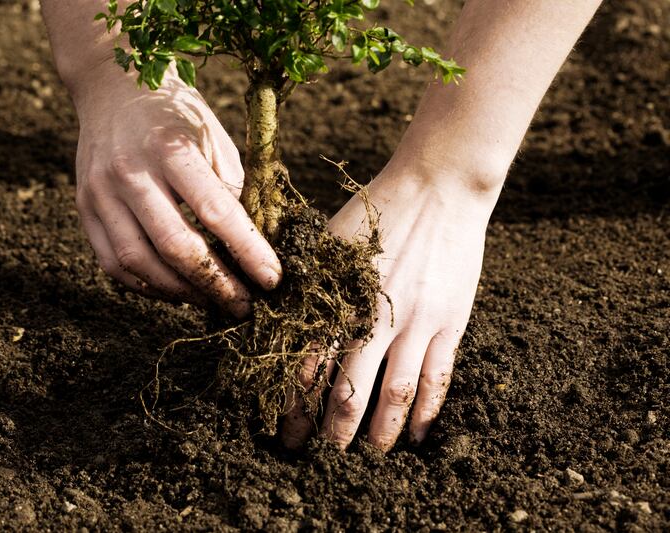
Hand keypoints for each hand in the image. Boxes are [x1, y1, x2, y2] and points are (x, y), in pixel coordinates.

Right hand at [70, 64, 281, 316]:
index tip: (272, 280)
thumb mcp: (215, 139)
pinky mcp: (84, 209)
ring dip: (181, 292)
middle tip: (244, 305)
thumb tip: (251, 248)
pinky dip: (147, 286)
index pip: (216, 211)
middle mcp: (130, 172)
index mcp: (171, 147)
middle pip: (175, 245)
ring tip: (212, 301)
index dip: (248, 251)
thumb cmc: (176, 116)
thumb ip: (230, 190)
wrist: (112, 88)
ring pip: (140, 263)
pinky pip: (114, 264)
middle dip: (216, 284)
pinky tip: (176, 290)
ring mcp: (100, 192)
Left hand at [282, 168, 497, 450]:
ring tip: (369, 456)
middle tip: (320, 457)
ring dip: (380, 430)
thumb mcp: (329, 241)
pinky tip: (420, 434)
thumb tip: (274, 316)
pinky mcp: (450, 322)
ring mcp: (417, 323)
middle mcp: (374, 318)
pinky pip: (439, 377)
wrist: (439, 188)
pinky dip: (428, 410)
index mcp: (338, 299)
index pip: (308, 366)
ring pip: (396, 393)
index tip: (285, 429)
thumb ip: (306, 282)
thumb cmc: (376, 211)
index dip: (294, 404)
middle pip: (349, 389)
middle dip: (331, 430)